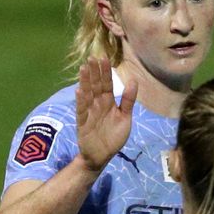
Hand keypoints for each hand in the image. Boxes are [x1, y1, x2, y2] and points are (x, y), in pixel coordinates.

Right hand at [76, 57, 137, 171]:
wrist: (102, 155)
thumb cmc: (114, 136)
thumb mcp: (125, 117)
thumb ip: (128, 100)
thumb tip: (133, 80)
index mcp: (108, 102)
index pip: (107, 84)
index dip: (105, 72)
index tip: (104, 58)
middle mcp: (98, 104)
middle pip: (95, 85)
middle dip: (94, 72)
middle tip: (92, 57)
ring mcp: (89, 112)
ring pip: (87, 94)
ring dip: (85, 81)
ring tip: (84, 68)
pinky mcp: (83, 123)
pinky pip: (82, 110)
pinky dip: (81, 101)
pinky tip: (79, 90)